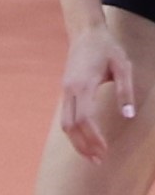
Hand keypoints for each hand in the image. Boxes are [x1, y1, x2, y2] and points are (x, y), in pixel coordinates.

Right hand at [58, 20, 138, 159]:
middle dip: (83, 146)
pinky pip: (67, 117)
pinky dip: (75, 133)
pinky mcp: (66, 92)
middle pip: (70, 126)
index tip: (105, 151)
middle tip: (99, 162)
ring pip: (65, 124)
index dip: (93, 138)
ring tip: (92, 156)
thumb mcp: (123, 67)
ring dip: (77, 142)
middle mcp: (70, 90)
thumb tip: (128, 115)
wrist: (85, 32)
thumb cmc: (107, 49)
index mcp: (83, 85)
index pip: (84, 119)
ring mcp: (65, 91)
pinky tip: (86, 140)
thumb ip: (125, 91)